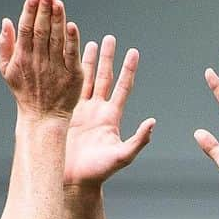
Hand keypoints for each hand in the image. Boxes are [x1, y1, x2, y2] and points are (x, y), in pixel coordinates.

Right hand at [0, 0, 82, 119]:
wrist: (42, 118)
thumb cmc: (25, 92)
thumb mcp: (7, 71)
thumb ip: (5, 45)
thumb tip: (5, 21)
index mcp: (22, 58)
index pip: (26, 29)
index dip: (30, 11)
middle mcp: (38, 62)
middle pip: (41, 31)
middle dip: (44, 11)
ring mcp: (55, 69)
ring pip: (56, 40)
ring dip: (57, 21)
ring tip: (58, 3)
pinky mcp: (71, 76)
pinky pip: (71, 55)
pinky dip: (71, 41)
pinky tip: (71, 26)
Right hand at [64, 35, 155, 186]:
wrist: (73, 180)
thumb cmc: (98, 172)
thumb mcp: (122, 156)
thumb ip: (139, 140)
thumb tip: (153, 122)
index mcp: (111, 118)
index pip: (122, 88)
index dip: (128, 70)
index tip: (133, 51)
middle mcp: (97, 112)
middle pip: (104, 78)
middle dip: (108, 58)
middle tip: (110, 38)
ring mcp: (81, 112)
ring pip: (85, 80)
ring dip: (88, 62)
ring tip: (89, 42)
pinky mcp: (65, 115)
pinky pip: (68, 90)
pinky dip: (69, 74)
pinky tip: (66, 61)